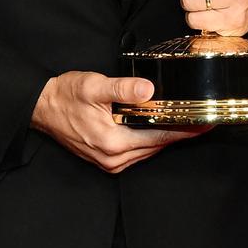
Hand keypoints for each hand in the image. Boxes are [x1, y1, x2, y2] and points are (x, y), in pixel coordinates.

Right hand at [31, 71, 208, 173]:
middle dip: (180, 134)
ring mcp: (110, 162)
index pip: (159, 136)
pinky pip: (137, 151)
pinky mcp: (106, 159)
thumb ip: (122, 88)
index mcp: (113, 142)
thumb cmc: (65, 95)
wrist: (42, 107)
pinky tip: (158, 128)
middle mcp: (114, 158)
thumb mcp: (94, 85)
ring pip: (148, 150)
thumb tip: (149, 89)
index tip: (205, 124)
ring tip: (187, 123)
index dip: (185, 130)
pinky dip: (150, 140)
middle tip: (203, 121)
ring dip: (166, 137)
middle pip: (157, 146)